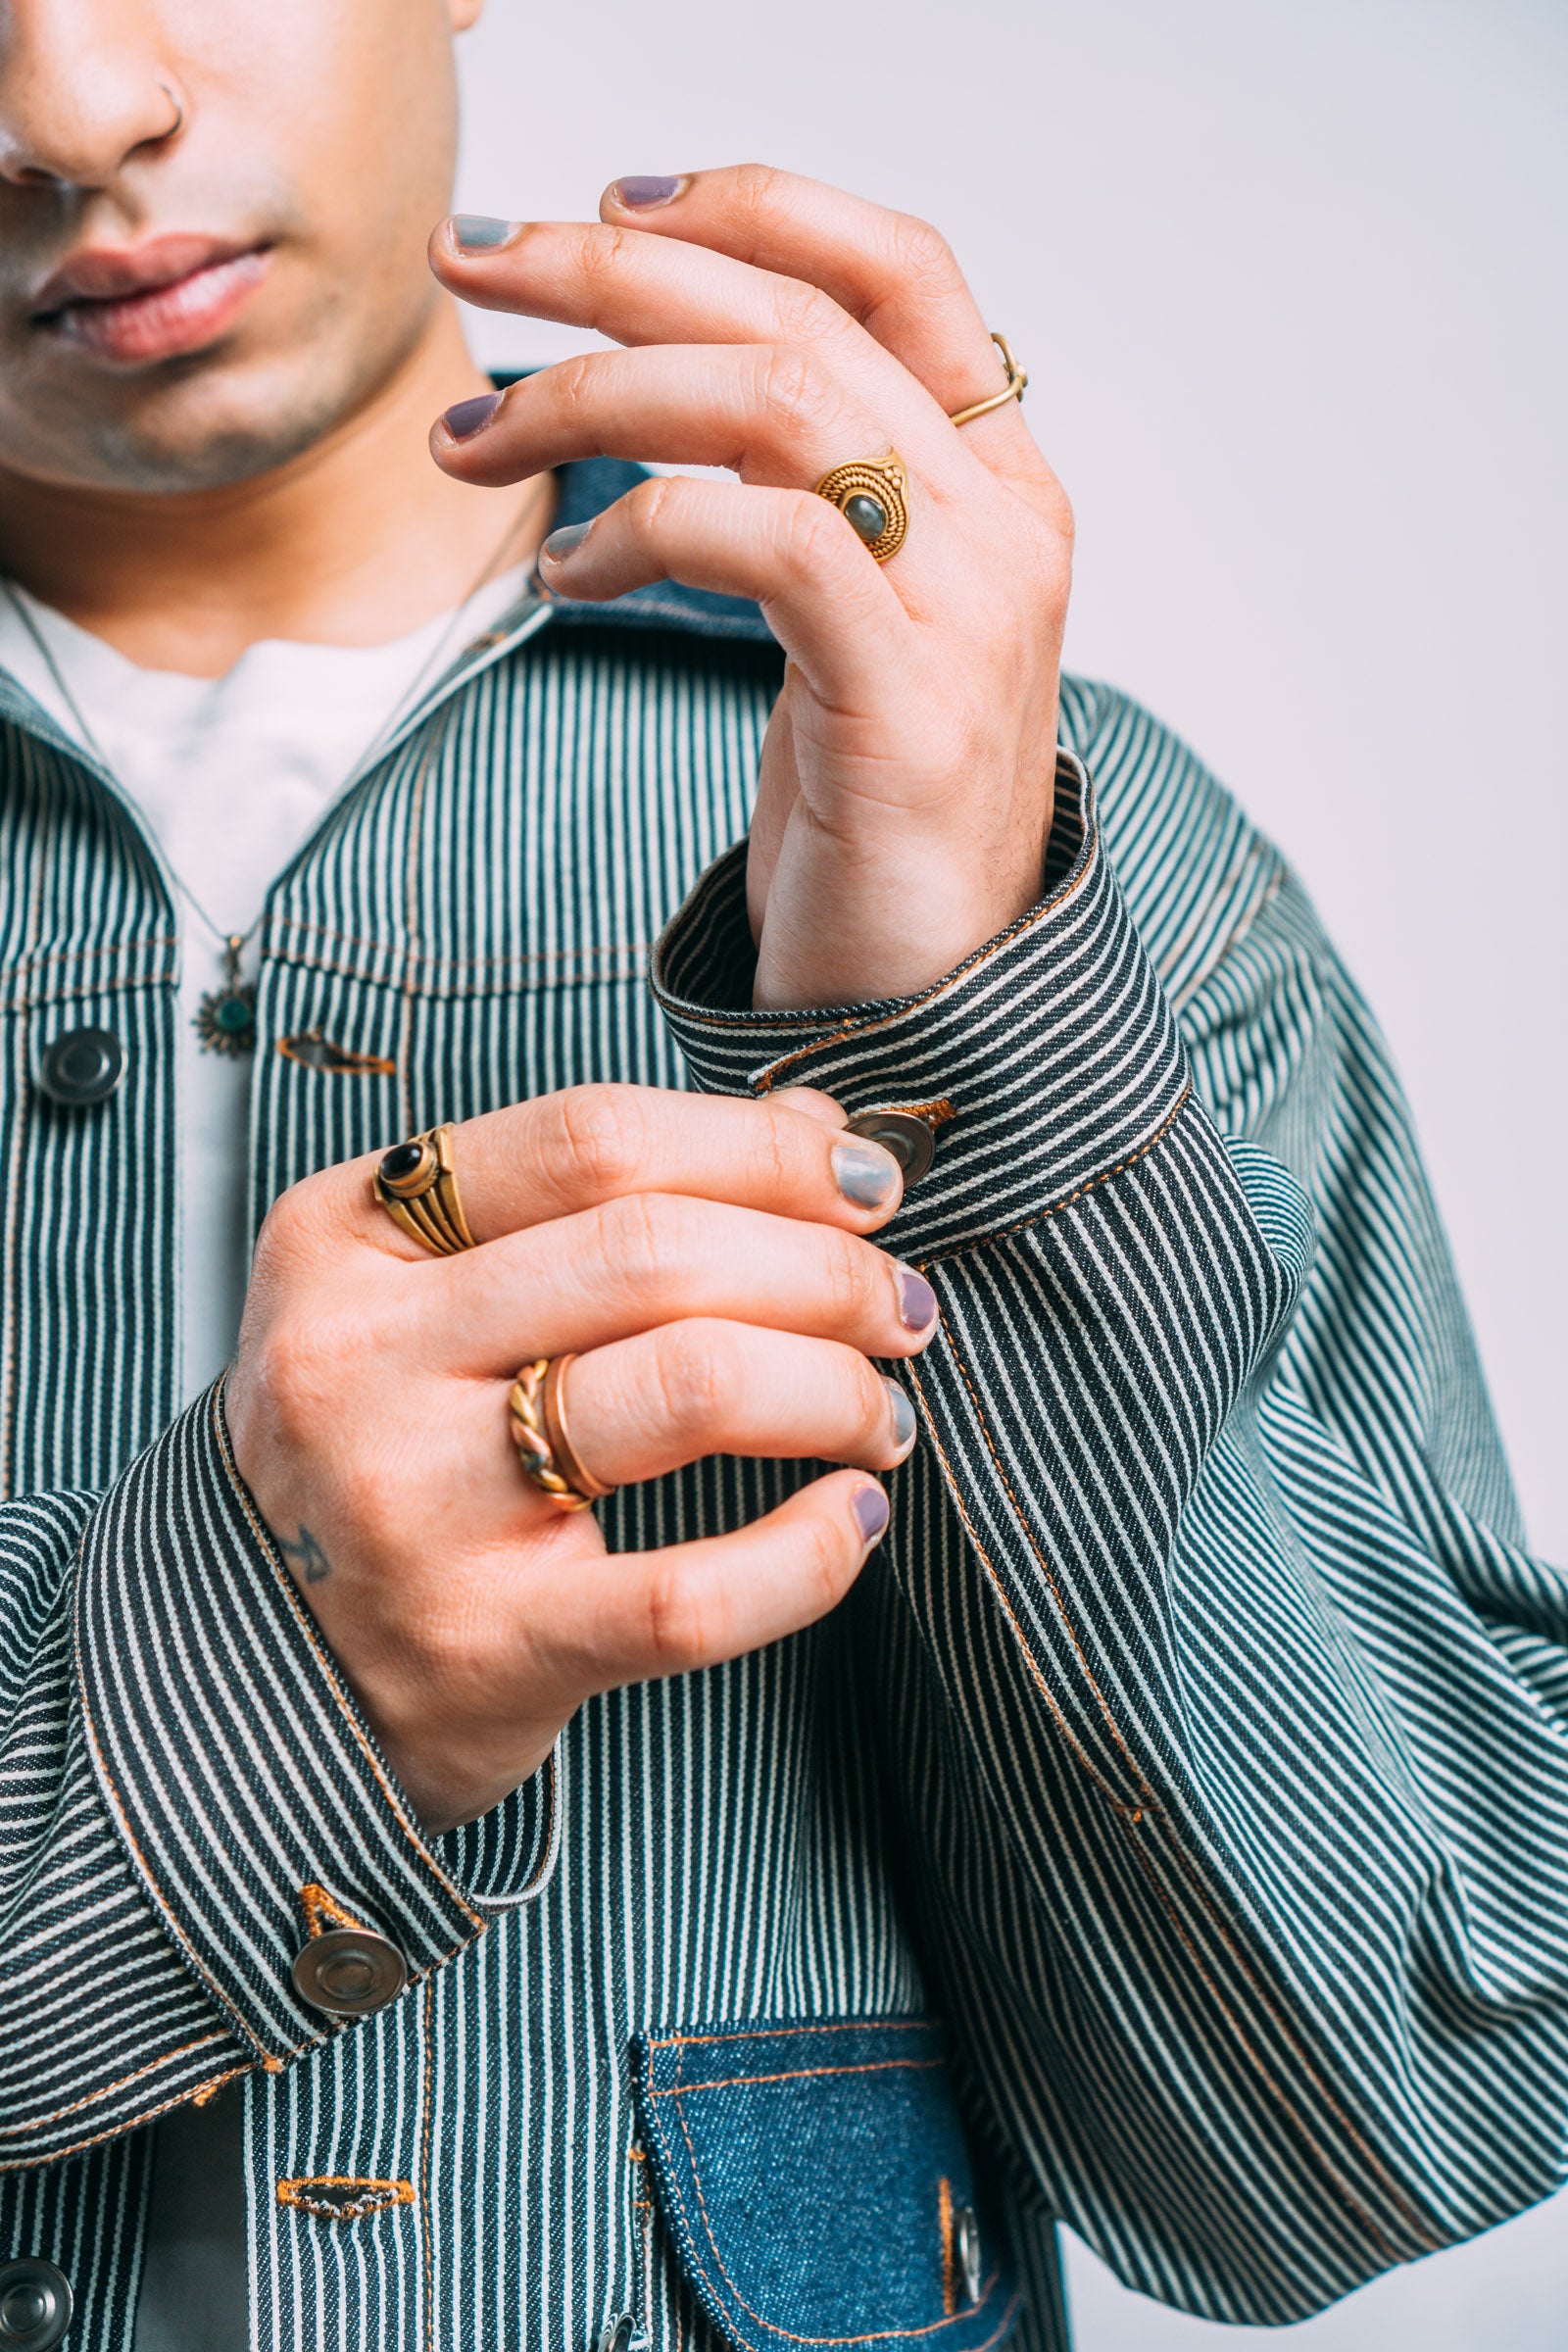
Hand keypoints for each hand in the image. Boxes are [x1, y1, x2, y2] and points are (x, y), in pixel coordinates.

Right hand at [225, 1085, 935, 1831]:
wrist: (260, 1660)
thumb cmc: (378, 1443)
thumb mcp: (429, 1288)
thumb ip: (603, 1197)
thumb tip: (812, 1126)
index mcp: (345, 1236)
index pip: (593, 1139)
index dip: (761, 1150)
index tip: (864, 1186)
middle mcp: (363, 1358)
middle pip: (656, 1253)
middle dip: (826, 1271)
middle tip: (900, 1309)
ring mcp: (415, 1507)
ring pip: (691, 1387)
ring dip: (836, 1388)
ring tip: (881, 1412)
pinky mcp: (485, 1646)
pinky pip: (693, 1591)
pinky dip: (809, 1552)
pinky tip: (853, 1518)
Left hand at [427, 165, 1072, 1008]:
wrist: (936, 1000)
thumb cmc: (874, 817)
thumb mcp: (850, 627)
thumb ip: (805, 499)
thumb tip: (661, 396)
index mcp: (1001, 486)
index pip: (897, 271)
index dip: (753, 205)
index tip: (609, 204)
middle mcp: (1005, 522)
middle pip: (798, 315)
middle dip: (609, 269)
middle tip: (471, 269)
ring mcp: (969, 606)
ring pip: (771, 400)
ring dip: (589, 394)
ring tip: (474, 442)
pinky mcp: (906, 698)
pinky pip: (759, 540)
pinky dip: (637, 530)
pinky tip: (565, 577)